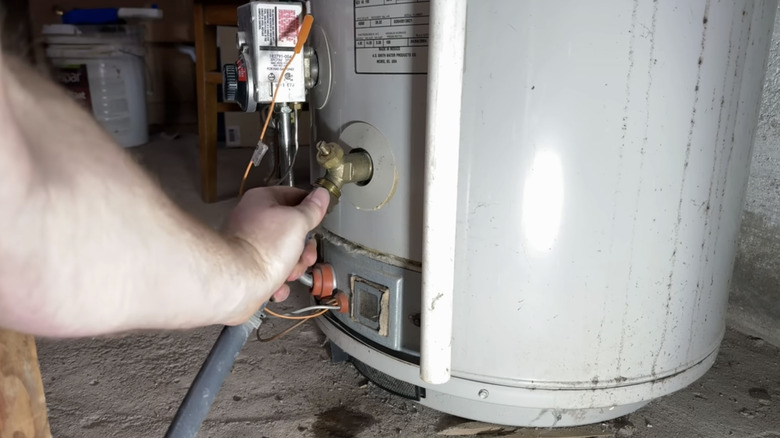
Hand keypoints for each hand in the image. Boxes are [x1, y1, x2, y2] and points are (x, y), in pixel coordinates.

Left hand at [223, 187, 329, 323]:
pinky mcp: (247, 267)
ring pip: (284, 254)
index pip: (294, 196)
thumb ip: (312, 209)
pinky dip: (279, 282)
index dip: (310, 208)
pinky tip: (277, 285)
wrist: (239, 283)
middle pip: (291, 230)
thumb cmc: (262, 249)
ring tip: (289, 272)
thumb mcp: (298, 222)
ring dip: (294, 267)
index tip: (319, 219)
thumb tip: (321, 195)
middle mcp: (253, 220)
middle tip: (303, 254)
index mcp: (262, 201)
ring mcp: (249, 245)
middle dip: (303, 248)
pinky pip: (271, 272)